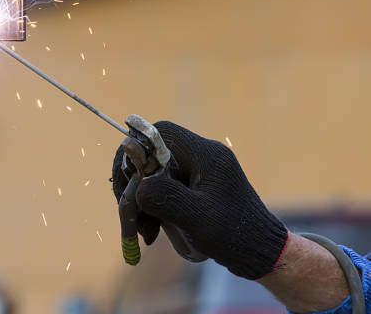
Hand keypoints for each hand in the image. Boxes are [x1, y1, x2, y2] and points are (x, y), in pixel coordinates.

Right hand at [112, 120, 287, 279]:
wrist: (260, 252)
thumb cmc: (233, 236)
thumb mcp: (196, 219)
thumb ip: (165, 197)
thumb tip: (137, 182)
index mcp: (205, 155)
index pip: (160, 132)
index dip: (135, 149)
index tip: (125, 178)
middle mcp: (201, 156)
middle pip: (151, 152)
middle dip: (133, 180)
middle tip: (126, 207)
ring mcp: (198, 170)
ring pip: (153, 172)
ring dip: (140, 198)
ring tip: (143, 230)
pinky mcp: (194, 185)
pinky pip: (162, 186)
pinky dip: (151, 205)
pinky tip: (151, 229)